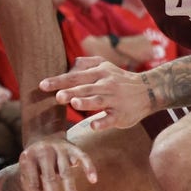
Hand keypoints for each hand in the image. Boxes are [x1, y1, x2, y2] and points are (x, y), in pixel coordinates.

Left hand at [17, 136, 96, 190]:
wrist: (43, 135)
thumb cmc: (34, 162)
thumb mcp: (27, 172)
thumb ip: (33, 190)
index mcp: (28, 159)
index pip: (33, 183)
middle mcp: (43, 152)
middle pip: (49, 176)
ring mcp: (58, 148)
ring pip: (65, 170)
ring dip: (70, 187)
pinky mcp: (72, 146)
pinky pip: (82, 156)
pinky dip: (88, 167)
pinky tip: (93, 180)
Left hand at [39, 56, 153, 130]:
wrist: (147, 90)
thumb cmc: (118, 78)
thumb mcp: (104, 65)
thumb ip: (84, 64)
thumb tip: (66, 66)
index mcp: (99, 73)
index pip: (75, 77)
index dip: (59, 81)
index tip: (42, 85)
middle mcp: (106, 85)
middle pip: (85, 88)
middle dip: (71, 92)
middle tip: (58, 96)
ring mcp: (114, 100)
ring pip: (98, 101)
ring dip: (86, 102)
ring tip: (74, 104)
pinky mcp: (121, 114)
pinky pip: (111, 118)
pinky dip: (103, 122)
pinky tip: (94, 126)